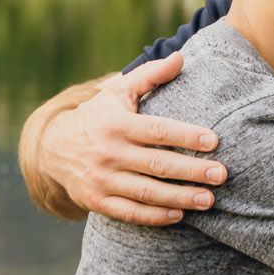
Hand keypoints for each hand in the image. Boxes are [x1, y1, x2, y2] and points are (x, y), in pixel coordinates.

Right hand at [33, 54, 226, 225]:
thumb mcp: (118, 91)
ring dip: (180, 198)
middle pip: (157, 164)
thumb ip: (150, 75)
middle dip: (192, 171)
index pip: (157, 131)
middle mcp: (109, 152)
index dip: (186, 136)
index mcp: (117, 124)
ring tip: (208, 199)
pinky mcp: (96, 201)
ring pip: (147, 192)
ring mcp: (102, 179)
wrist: (52, 147)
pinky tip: (179, 214)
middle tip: (221, 174)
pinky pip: (130, 213)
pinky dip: (155, 216)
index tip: (214, 141)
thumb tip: (181, 58)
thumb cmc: (98, 115)